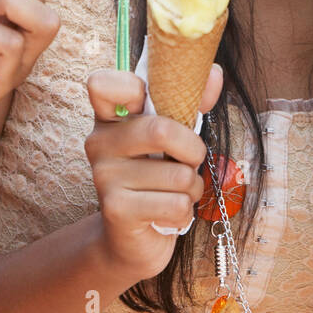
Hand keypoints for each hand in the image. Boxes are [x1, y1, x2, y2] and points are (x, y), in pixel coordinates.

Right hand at [84, 66, 221, 283]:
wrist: (132, 239)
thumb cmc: (157, 178)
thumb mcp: (174, 137)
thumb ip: (191, 103)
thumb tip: (213, 73)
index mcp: (109, 118)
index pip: (103, 84)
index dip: (132, 86)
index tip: (151, 103)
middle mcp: (99, 143)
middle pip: (162, 130)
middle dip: (192, 151)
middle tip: (189, 162)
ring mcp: (104, 177)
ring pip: (178, 174)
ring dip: (192, 187)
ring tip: (176, 193)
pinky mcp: (116, 210)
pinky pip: (176, 203)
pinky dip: (185, 211)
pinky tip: (168, 214)